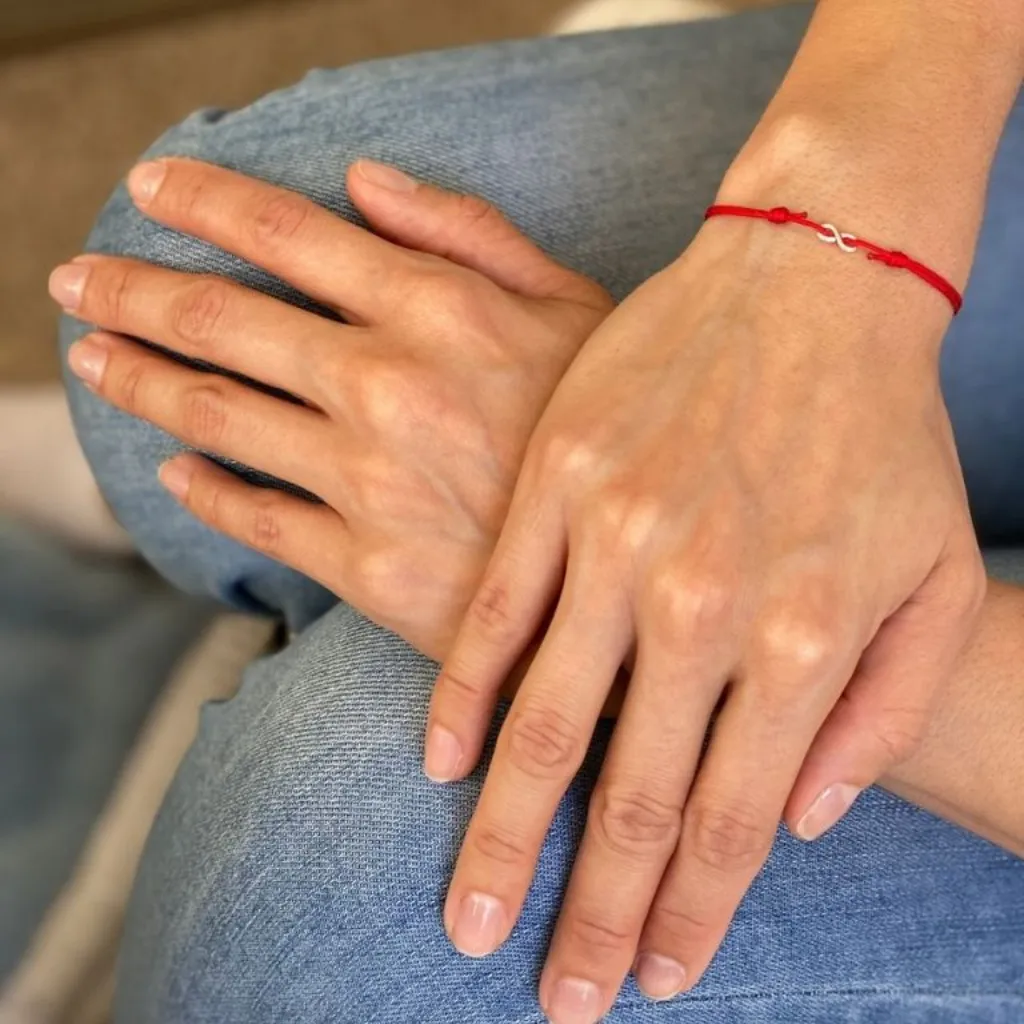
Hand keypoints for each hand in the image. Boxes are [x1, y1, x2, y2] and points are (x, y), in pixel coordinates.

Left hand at [52, 158, 611, 660]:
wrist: (641, 589)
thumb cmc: (616, 441)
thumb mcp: (578, 313)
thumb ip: (470, 235)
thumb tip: (364, 182)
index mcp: (441, 310)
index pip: (287, 234)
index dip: (204, 202)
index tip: (147, 187)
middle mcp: (390, 387)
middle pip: (221, 322)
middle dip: (131, 290)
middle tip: (77, 280)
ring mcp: (369, 482)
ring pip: (215, 418)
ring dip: (140, 381)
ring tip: (96, 360)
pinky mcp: (366, 569)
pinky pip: (255, 519)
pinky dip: (201, 490)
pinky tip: (174, 471)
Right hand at [430, 211, 985, 1017]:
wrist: (813, 281)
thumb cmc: (880, 429)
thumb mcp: (930, 574)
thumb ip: (879, 713)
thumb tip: (800, 823)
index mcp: (800, 637)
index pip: (732, 822)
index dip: (688, 915)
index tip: (649, 978)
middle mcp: (700, 605)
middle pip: (633, 798)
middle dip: (590, 915)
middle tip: (552, 993)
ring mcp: (617, 543)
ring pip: (548, 722)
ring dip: (505, 833)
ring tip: (471, 914)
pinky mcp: (557, 487)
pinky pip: (495, 613)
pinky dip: (463, 695)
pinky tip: (442, 761)